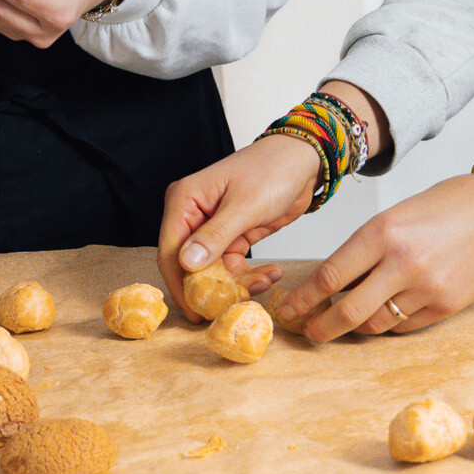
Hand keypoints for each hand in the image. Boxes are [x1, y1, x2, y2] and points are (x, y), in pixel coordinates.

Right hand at [156, 137, 318, 313]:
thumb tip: (186, 263)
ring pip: (214, 271)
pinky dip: (250, 276)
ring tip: (265, 282)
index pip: (170, 251)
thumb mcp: (245, 205)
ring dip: (238, 283)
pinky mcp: (233, 237)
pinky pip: (233, 267)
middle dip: (214, 286)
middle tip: (237, 303)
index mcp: (185, 200)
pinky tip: (271, 274)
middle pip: (190, 265)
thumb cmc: (272, 169)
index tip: (195, 311)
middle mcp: (193, 216)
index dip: (180, 284)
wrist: (303, 161)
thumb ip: (215, 236)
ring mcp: (213, 228)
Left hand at [275, 162, 473, 339]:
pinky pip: (403, 327)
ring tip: (344, 320)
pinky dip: (386, 324)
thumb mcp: (396, 216)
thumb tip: (334, 281)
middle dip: (320, 326)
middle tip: (308, 331)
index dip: (303, 299)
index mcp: (383, 232)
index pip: (330, 276)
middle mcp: (402, 264)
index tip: (289, 309)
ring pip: (374, 324)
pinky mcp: (446, 307)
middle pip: (346, 311)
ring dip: (354, 326)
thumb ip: (366, 247)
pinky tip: (381, 314)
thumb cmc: (447, 205)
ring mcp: (426, 289)